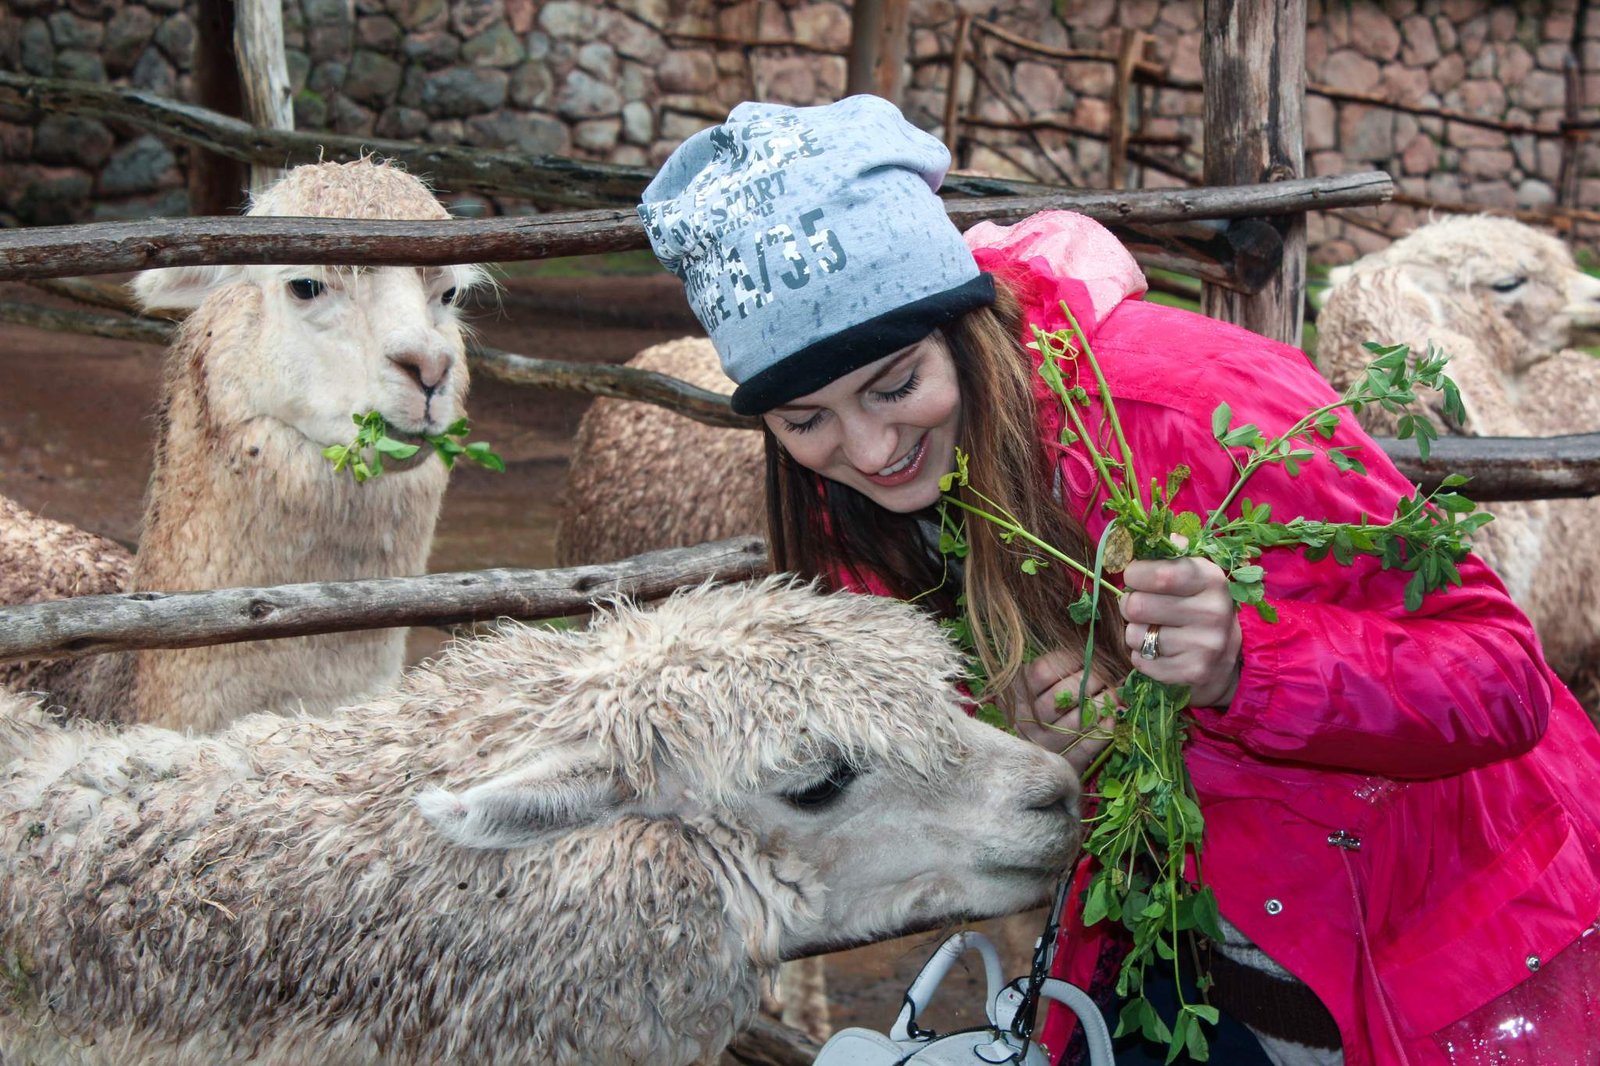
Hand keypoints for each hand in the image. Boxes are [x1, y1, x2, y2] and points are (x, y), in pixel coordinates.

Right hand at [1014, 648, 1114, 775]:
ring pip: (1078, 721)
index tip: (1086, 654)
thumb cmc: (1037, 707)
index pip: (1043, 672)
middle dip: (1091, 680)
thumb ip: (1053, 668)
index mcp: (1018, 695)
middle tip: (1105, 674)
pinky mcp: (1064, 762)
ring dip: (1102, 704)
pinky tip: (1111, 718)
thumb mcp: (1033, 685)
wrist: (1029, 755)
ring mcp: (1045, 743)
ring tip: (1113, 693)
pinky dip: (1103, 730)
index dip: (1069, 660)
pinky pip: (1088, 746)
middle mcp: (1027, 720)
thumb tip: (1091, 647)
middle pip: (1062, 695)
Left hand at [1120, 554, 1241, 707]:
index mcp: (1211, 579)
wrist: (1227, 659)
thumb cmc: (1198, 607)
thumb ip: (1174, 554)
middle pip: (1137, 606)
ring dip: (1136, 633)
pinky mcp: (1193, 672)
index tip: (1135, 577)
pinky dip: (1141, 657)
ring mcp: (1205, 645)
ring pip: (1135, 635)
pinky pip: (1140, 661)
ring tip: (1154, 631)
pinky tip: (1160, 652)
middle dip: (1129, 605)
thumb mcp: (1194, 575)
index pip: (1159, 574)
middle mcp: (1213, 611)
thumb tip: (1166, 537)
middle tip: (1141, 608)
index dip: (1134, 574)